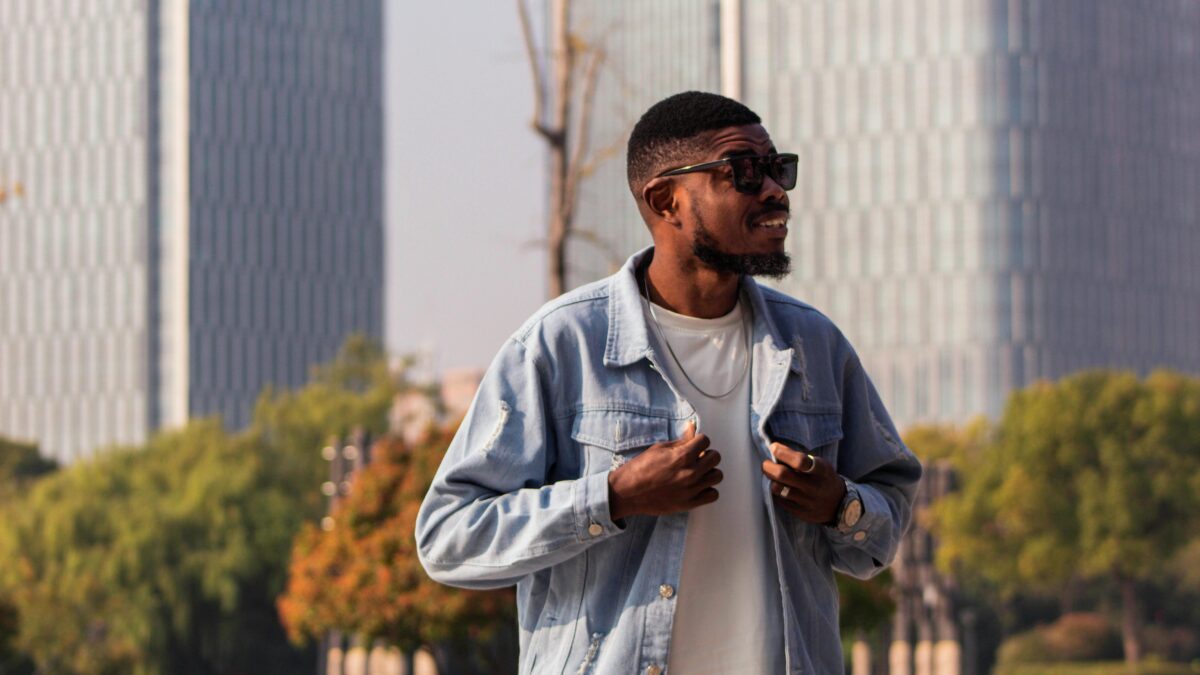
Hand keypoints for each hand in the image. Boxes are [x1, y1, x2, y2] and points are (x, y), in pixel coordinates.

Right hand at [607, 421, 722, 520]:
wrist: (627, 492)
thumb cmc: (639, 469)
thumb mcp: (659, 448)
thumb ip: (680, 440)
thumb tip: (692, 428)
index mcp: (681, 457)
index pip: (705, 441)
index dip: (699, 440)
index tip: (694, 444)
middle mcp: (689, 473)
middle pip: (715, 457)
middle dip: (707, 453)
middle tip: (697, 456)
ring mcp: (691, 490)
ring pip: (717, 476)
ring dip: (709, 471)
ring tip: (698, 471)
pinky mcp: (689, 504)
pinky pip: (712, 495)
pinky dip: (708, 489)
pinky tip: (698, 485)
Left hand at [762, 442, 844, 524]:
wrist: (838, 504)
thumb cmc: (823, 478)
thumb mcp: (819, 464)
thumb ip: (800, 458)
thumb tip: (774, 449)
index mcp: (821, 470)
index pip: (799, 460)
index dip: (782, 453)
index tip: (774, 447)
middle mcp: (814, 487)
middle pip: (783, 474)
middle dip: (768, 467)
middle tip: (766, 464)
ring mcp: (807, 502)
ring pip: (777, 489)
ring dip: (770, 480)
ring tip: (772, 477)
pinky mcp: (800, 513)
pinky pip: (779, 501)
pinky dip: (775, 492)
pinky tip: (779, 488)